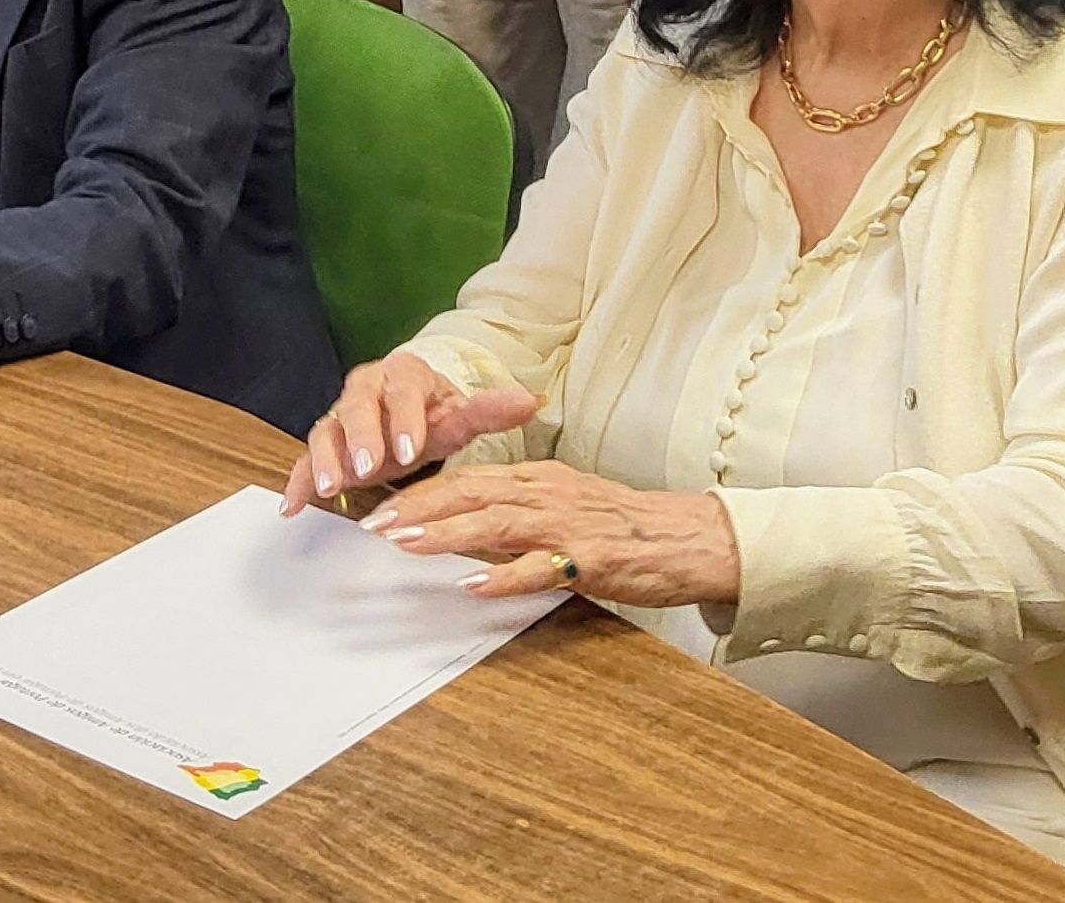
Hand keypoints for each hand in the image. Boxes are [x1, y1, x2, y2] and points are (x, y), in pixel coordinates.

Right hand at [281, 350, 541, 512]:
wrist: (404, 417)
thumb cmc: (430, 417)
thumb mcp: (459, 416)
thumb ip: (489, 411)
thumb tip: (531, 400)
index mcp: (402, 376)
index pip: (402, 390)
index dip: (405, 419)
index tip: (413, 449)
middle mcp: (365, 389)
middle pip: (357, 405)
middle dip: (361, 436)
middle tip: (368, 466)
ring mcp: (339, 417)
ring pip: (327, 430)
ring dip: (327, 458)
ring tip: (333, 487)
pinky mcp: (324, 445)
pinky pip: (304, 460)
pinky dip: (298, 481)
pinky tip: (293, 507)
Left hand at [365, 460, 742, 607]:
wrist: (691, 538)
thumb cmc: (628, 527)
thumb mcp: (568, 506)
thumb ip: (520, 515)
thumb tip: (467, 531)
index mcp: (541, 480)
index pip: (470, 478)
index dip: (422, 492)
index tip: (382, 508)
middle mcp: (549, 494)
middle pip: (472, 493)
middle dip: (418, 507)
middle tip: (374, 524)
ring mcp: (569, 525)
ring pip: (496, 522)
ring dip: (446, 533)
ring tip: (405, 545)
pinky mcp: (590, 559)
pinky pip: (541, 568)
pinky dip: (504, 576)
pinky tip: (473, 585)